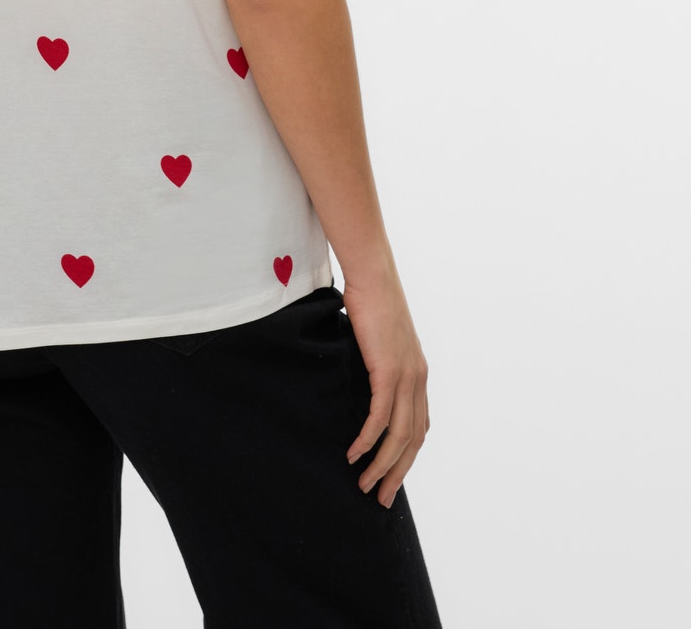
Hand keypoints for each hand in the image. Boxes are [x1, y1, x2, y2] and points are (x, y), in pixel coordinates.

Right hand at [341, 268, 429, 509]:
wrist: (372, 275)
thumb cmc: (370, 300)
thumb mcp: (377, 339)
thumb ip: (376, 361)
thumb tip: (360, 377)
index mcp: (418, 374)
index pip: (418, 428)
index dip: (406, 458)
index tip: (390, 478)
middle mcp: (418, 380)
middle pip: (413, 441)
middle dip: (397, 473)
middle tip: (381, 498)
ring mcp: (406, 376)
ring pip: (399, 436)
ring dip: (382, 465)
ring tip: (364, 485)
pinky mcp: (389, 371)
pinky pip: (380, 417)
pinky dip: (367, 440)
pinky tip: (354, 454)